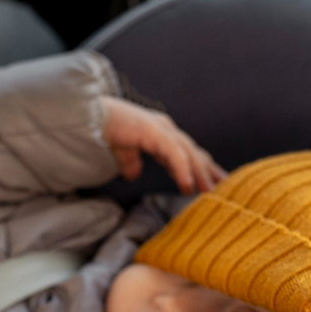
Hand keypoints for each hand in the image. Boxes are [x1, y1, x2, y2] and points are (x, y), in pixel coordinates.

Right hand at [100, 96, 226, 192]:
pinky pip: (173, 155)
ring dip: (199, 173)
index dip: (199, 167)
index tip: (211, 183)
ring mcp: (161, 129)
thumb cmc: (104, 131)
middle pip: (194, 152)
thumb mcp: (122, 153)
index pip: (186, 152)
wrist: (86, 119)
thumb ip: (131, 163)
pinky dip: (182, 170)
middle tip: (224, 187)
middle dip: (208, 170)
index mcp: (160, 132)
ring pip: (188, 154)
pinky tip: (187, 186)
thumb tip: (134, 175)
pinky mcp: (153, 132)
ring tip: (208, 192)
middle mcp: (165, 129)